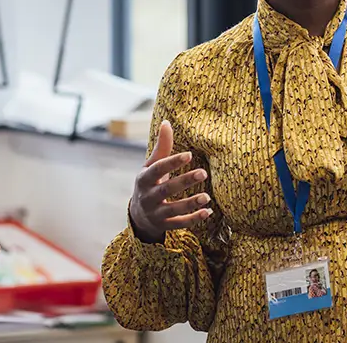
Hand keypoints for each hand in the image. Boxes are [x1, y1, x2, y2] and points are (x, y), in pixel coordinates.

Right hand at [128, 120, 212, 243]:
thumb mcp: (151, 166)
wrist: (139, 215)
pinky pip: (179, 224)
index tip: (189, 154)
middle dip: (184, 181)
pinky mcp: (164, 225)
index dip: (172, 162)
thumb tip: (166, 122)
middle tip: (204, 173)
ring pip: (173, 210)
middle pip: (166, 189)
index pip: (158, 169)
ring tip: (207, 197)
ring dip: (191, 203)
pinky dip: (193, 220)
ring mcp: (155, 213)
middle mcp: (148, 197)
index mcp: (144, 179)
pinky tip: (207, 212)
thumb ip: (162, 147)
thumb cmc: (150, 183)